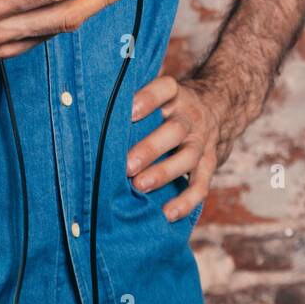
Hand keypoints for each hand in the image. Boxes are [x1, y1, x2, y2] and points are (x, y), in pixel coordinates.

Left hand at [127, 73, 228, 221]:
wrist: (215, 110)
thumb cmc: (168, 105)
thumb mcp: (159, 94)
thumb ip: (133, 100)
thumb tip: (90, 109)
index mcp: (176, 95)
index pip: (166, 89)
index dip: (149, 99)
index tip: (128, 112)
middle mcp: (190, 117)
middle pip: (174, 130)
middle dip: (150, 148)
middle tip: (126, 165)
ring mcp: (202, 141)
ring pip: (187, 157)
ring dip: (164, 173)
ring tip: (139, 187)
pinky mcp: (210, 164)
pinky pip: (201, 185)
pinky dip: (186, 202)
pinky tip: (167, 214)